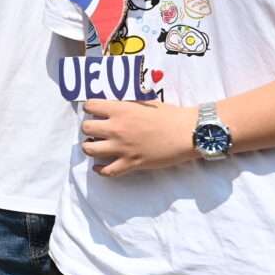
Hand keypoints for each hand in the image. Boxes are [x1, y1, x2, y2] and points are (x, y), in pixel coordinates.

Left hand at [79, 100, 196, 176]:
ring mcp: (122, 147)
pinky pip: (107, 171)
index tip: (94, 112)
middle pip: (86, 128)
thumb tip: (115, 109)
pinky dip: (100, 170)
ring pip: (90, 149)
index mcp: (121, 110)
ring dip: (90, 147)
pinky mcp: (131, 163)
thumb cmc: (170, 115)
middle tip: (96, 130)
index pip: (90, 106)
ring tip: (95, 145)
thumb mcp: (145, 104)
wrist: (188, 133)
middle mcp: (117, 128)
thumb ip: (126, 107)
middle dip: (89, 128)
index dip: (90, 108)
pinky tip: (98, 167)